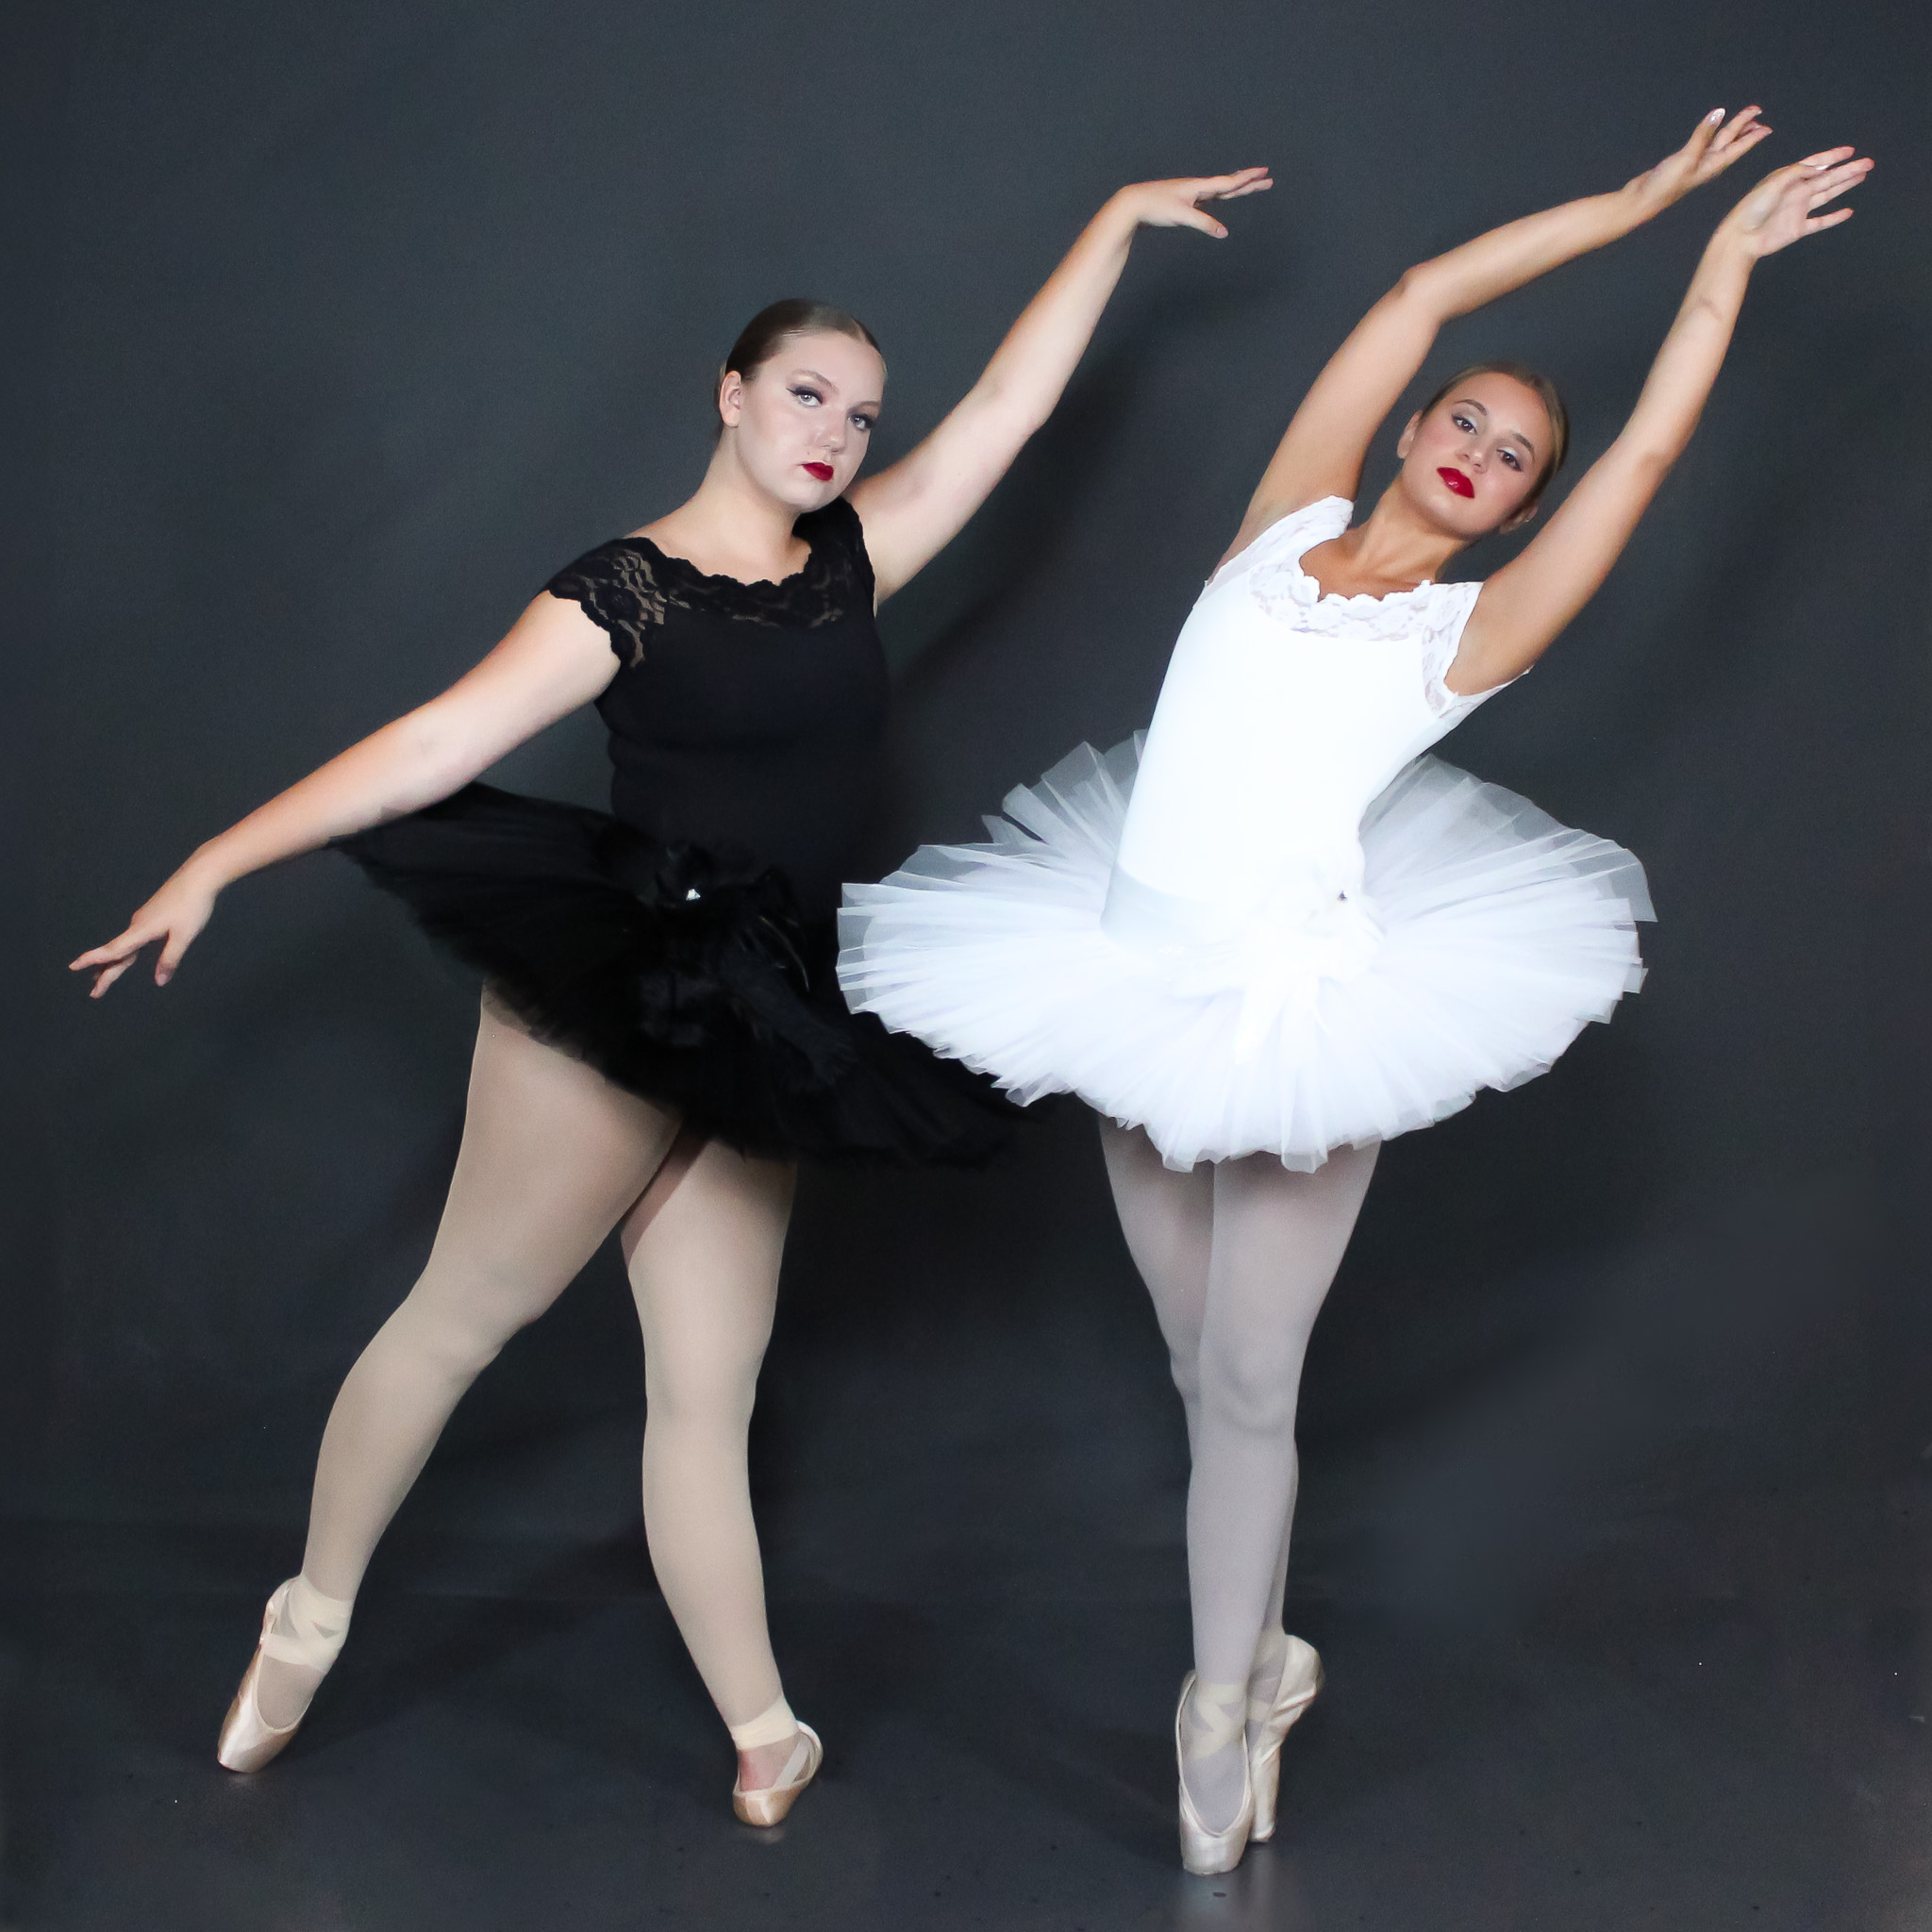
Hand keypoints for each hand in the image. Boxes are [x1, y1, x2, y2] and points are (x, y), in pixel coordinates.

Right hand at [69, 860, 221, 996]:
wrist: (199, 876)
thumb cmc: (192, 905)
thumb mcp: (183, 936)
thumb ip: (170, 959)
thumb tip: (159, 981)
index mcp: (141, 930)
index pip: (112, 950)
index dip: (93, 961)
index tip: (72, 966)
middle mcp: (137, 925)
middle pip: (117, 953)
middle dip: (105, 973)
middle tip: (95, 994)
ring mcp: (144, 919)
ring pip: (124, 946)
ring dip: (114, 963)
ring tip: (102, 977)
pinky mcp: (152, 915)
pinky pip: (133, 939)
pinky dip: (126, 952)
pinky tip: (127, 956)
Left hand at [1109, 168, 1272, 239]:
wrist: (1134, 203)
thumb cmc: (1156, 206)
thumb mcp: (1182, 216)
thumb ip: (1204, 223)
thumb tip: (1224, 232)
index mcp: (1200, 186)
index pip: (1230, 182)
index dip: (1248, 178)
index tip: (1265, 172)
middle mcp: (1198, 187)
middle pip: (1230, 184)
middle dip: (1249, 182)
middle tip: (1268, 178)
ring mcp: (1192, 194)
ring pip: (1220, 190)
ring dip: (1237, 187)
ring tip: (1250, 184)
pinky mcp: (1186, 202)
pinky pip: (1209, 198)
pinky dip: (1221, 196)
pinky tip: (1221, 195)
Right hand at [1626, 108, 1772, 218]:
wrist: (1642, 201)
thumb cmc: (1665, 185)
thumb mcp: (1687, 157)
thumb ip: (1702, 135)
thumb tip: (1719, 112)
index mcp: (1713, 165)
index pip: (1738, 147)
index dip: (1753, 137)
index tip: (1768, 128)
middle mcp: (1708, 164)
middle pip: (1731, 141)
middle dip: (1745, 128)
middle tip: (1758, 112)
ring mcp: (1696, 163)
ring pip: (1718, 141)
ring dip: (1731, 129)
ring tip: (1743, 119)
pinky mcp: (1683, 162)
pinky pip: (1704, 142)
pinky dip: (1710, 132)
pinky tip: (1712, 127)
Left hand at [1719, 147, 1872, 258]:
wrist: (1741, 238)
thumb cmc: (1752, 208)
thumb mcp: (1774, 183)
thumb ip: (1797, 172)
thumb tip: (1818, 167)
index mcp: (1789, 178)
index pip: (1815, 164)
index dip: (1833, 157)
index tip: (1851, 151)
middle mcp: (1796, 192)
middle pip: (1827, 178)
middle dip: (1848, 170)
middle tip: (1869, 162)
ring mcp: (1798, 210)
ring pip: (1828, 195)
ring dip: (1845, 186)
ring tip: (1862, 176)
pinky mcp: (1798, 228)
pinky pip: (1820, 222)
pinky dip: (1834, 218)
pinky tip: (1848, 212)